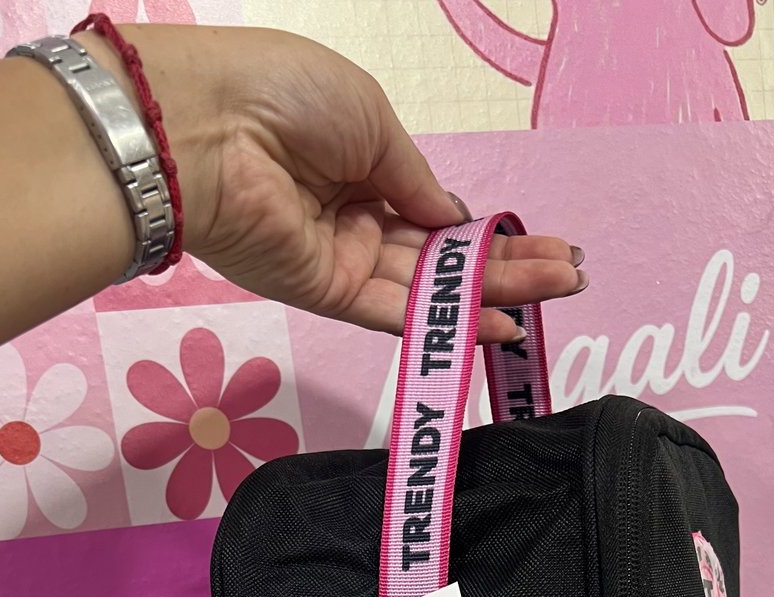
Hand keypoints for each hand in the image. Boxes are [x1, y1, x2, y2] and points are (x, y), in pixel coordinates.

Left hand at [93, 26, 584, 342]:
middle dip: (508, 265)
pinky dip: (447, 323)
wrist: (206, 128)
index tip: (541, 240)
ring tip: (555, 294)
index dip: (489, 230)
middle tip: (567, 276)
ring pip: (432, 287)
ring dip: (495, 294)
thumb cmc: (282, 94)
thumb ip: (417, 179)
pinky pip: (397, 315)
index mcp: (363, 162)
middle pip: (445, 256)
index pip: (439, 212)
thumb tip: (456, 216)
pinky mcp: (327, 294)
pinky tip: (498, 324)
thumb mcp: (371, 116)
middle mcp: (356, 216)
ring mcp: (343, 260)